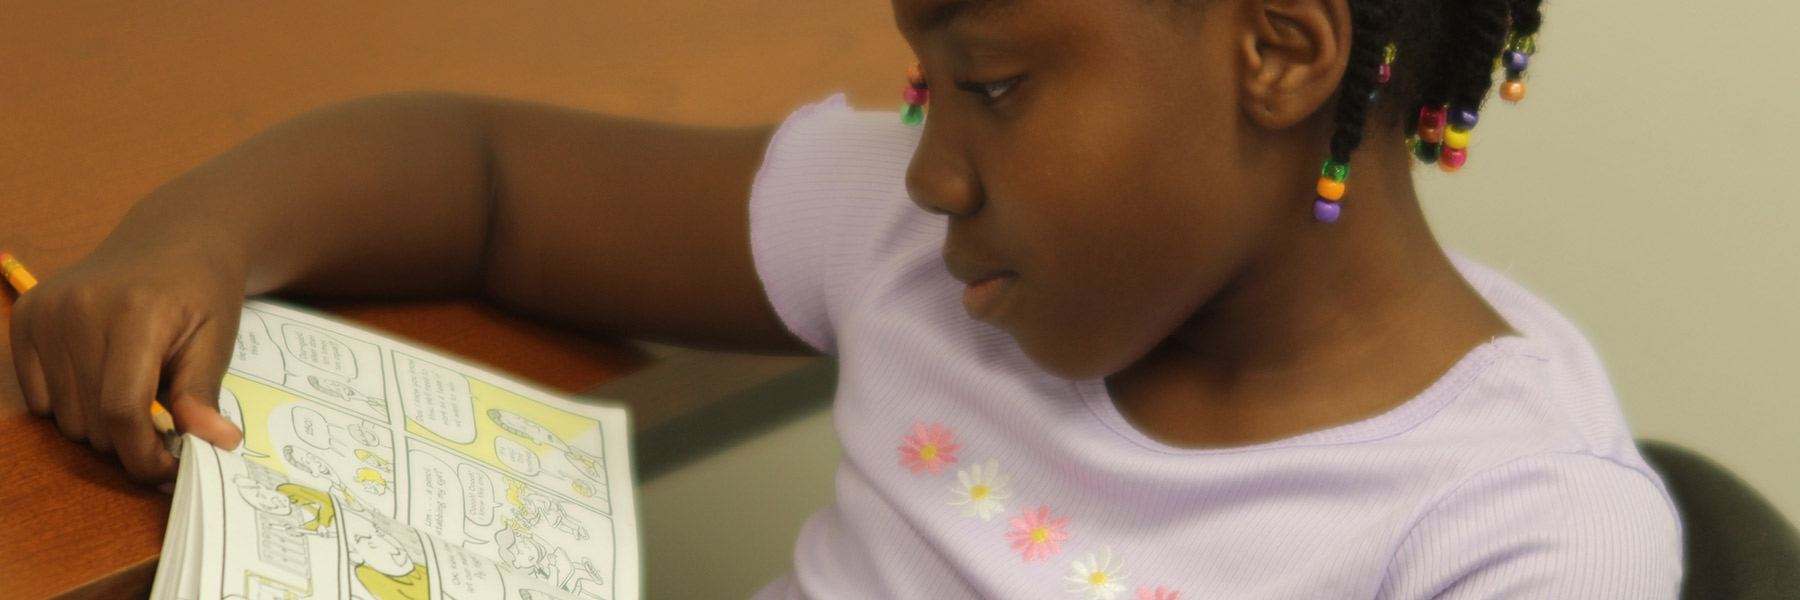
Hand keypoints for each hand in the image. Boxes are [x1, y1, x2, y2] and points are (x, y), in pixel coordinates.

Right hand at [11, 242, 245, 482]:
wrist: (174, 239)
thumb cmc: (202, 293)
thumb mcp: (216, 341)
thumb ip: (203, 395)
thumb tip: (214, 444)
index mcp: (136, 312)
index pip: (122, 409)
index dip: (144, 454)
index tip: (168, 469)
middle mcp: (80, 309)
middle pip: (91, 420)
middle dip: (130, 440)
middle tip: (163, 424)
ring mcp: (45, 311)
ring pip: (64, 417)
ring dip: (101, 424)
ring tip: (136, 391)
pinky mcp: (25, 317)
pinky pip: (38, 398)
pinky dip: (70, 404)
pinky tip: (102, 374)